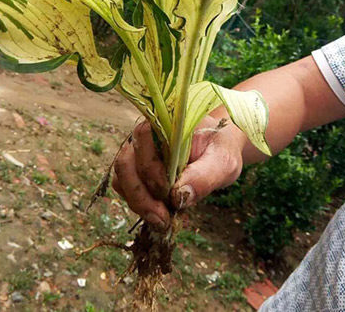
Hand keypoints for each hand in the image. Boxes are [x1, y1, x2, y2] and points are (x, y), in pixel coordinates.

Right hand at [112, 116, 245, 229]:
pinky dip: (140, 206)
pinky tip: (161, 216)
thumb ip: (205, 175)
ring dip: (138, 203)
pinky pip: (126, 190)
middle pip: (125, 163)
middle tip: (162, 218)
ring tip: (163, 220)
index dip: (149, 166)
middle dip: (140, 195)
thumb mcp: (223, 161)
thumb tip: (179, 196)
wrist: (218, 151)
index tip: (168, 191)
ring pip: (121, 180)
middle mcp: (144, 137)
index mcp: (163, 123)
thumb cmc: (220, 150)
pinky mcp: (137, 173)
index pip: (142, 137)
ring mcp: (137, 155)